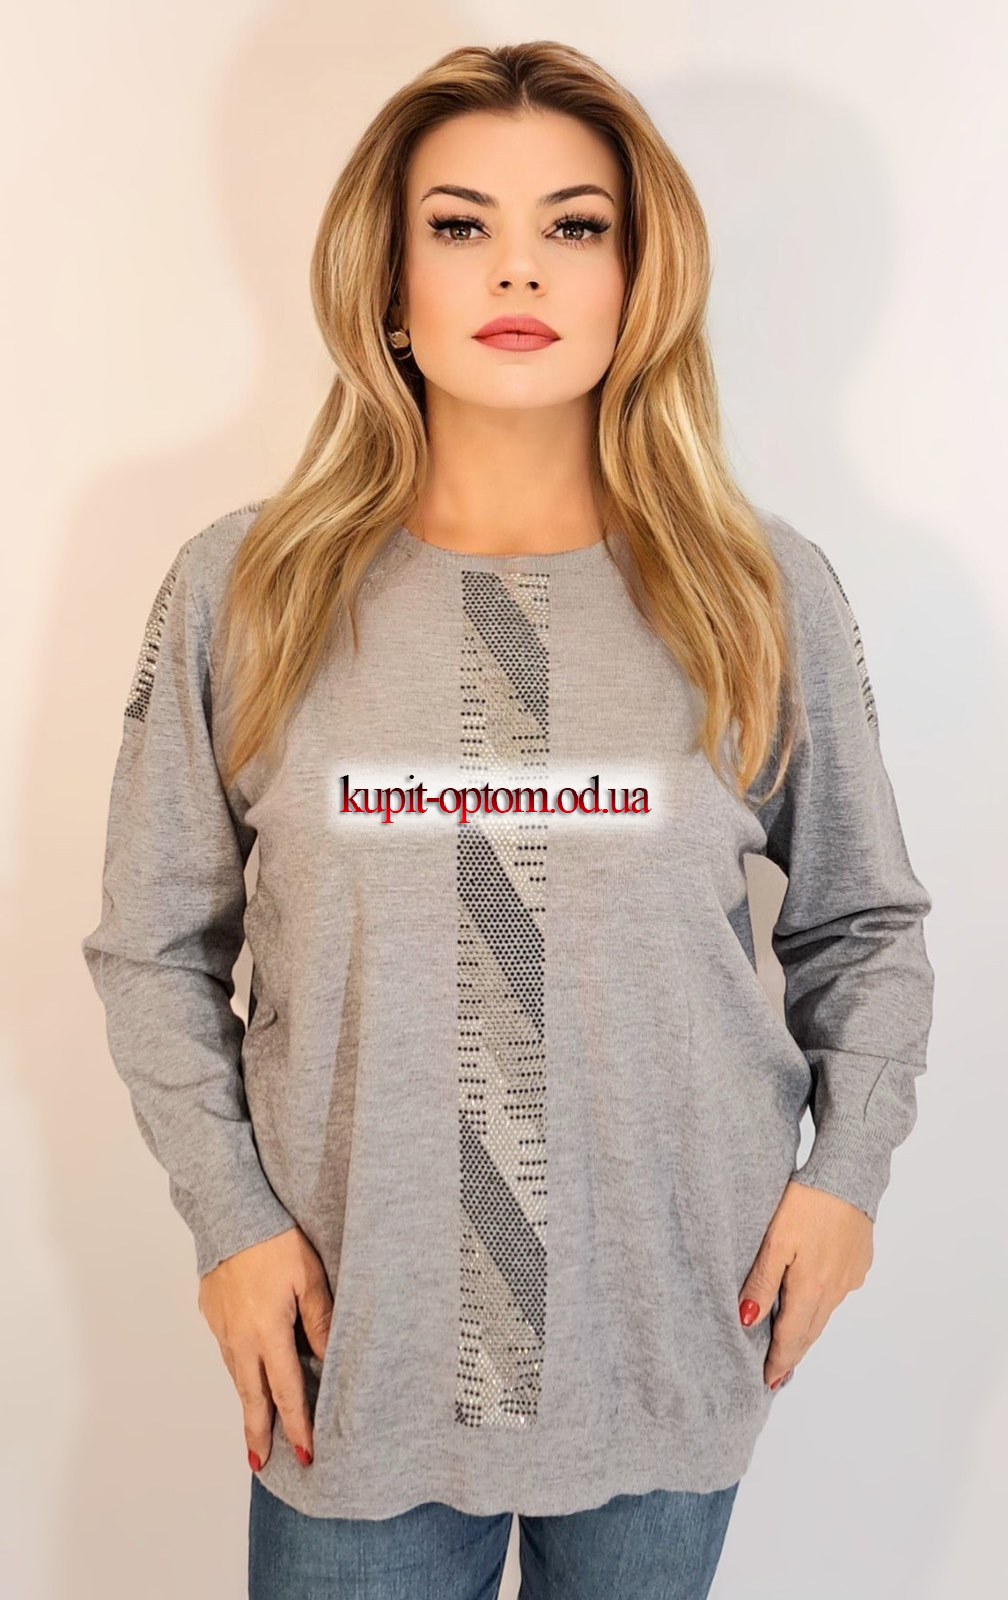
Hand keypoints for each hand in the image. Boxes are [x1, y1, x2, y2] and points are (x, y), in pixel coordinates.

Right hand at [197, 1226, 332, 1472]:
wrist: (231, 1212)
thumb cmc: (276, 1241)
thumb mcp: (309, 1279)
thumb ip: (321, 1322)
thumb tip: (330, 1361)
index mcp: (267, 1333)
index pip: (286, 1391)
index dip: (297, 1425)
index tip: (306, 1454)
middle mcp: (239, 1338)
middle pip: (251, 1396)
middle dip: (258, 1431)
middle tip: (260, 1463)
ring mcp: (221, 1326)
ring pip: (237, 1373)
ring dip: (248, 1400)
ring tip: (257, 1424)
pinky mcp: (211, 1313)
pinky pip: (228, 1349)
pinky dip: (238, 1367)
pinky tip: (248, 1369)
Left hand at [737, 1180, 873, 1389]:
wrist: (848, 1174)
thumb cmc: (806, 1203)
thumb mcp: (774, 1241)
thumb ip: (761, 1282)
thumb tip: (747, 1321)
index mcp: (811, 1288)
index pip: (792, 1338)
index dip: (779, 1362)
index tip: (767, 1382)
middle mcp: (835, 1290)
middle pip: (810, 1331)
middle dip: (793, 1355)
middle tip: (777, 1376)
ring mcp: (851, 1278)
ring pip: (824, 1313)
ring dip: (807, 1330)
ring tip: (792, 1344)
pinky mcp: (860, 1263)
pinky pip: (837, 1293)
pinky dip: (822, 1304)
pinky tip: (812, 1301)